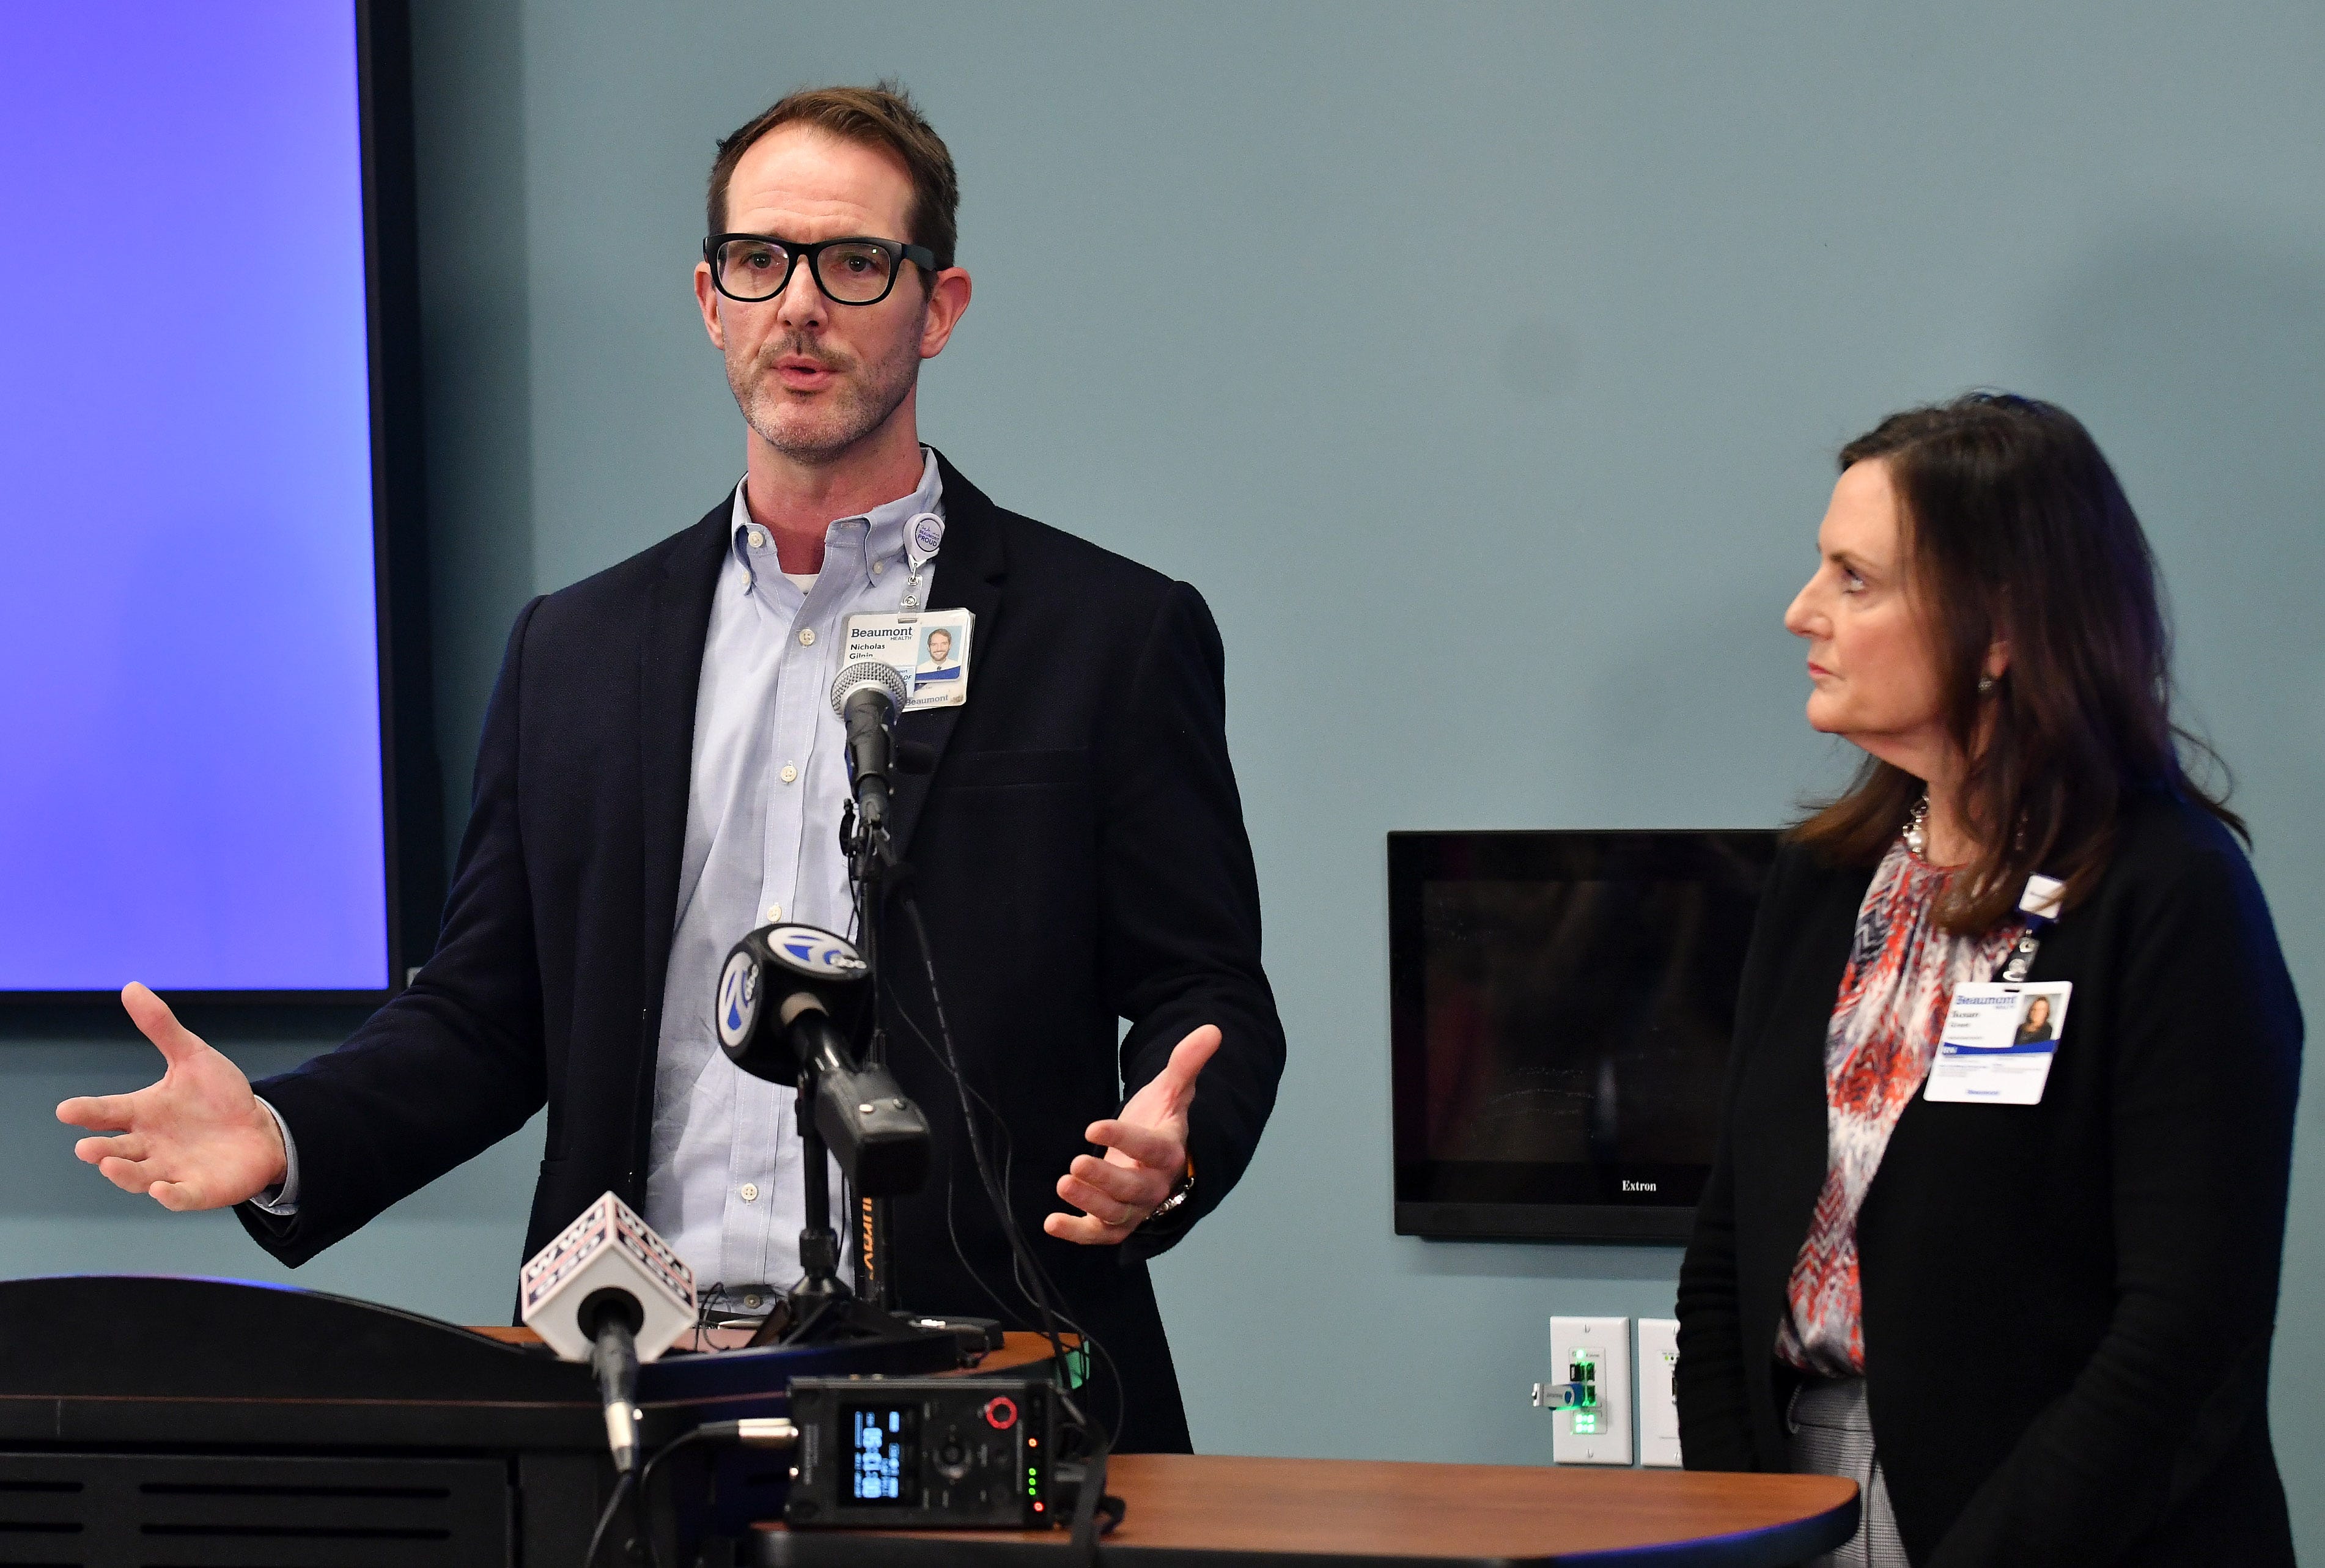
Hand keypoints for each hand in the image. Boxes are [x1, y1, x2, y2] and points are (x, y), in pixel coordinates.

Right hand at [55, 983, 287, 1211]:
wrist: (261, 1129)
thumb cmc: (218, 1097)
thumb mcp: (192, 1056)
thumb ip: (162, 1027)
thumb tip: (131, 987)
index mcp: (143, 1113)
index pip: (107, 1112)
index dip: (86, 1112)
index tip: (66, 1110)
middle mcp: (150, 1145)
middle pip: (116, 1149)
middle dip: (100, 1150)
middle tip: (87, 1147)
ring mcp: (171, 1169)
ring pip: (139, 1176)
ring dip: (124, 1174)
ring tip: (110, 1164)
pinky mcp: (198, 1189)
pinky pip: (179, 1197)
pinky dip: (170, 1195)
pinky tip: (163, 1189)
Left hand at [1045, 1024, 1218, 1245]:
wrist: (1156, 1157)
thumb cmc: (1162, 1122)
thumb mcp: (1173, 1090)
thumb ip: (1186, 1063)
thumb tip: (1212, 1030)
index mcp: (1170, 1153)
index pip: (1150, 1149)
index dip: (1124, 1140)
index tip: (1093, 1126)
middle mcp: (1155, 1186)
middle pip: (1134, 1189)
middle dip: (1106, 1179)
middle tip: (1075, 1163)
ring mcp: (1135, 1207)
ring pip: (1116, 1214)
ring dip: (1089, 1202)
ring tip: (1063, 1183)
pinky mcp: (1115, 1222)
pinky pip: (1099, 1234)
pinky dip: (1076, 1232)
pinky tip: (1051, 1221)